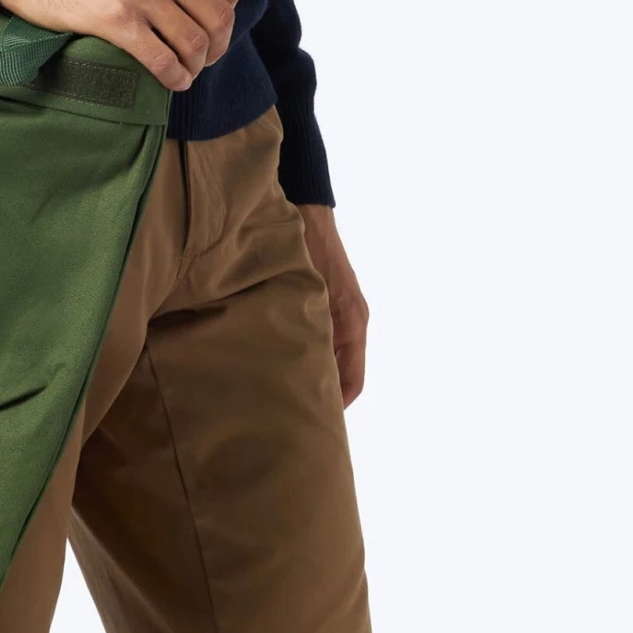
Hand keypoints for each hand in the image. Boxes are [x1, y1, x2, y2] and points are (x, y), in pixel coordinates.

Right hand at [0, 0, 253, 92]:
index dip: (228, 12)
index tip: (215, 25)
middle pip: (217, 17)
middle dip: (218, 44)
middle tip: (206, 56)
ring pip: (194, 42)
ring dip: (197, 64)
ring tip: (188, 70)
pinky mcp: (116, 21)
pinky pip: (162, 59)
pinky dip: (175, 77)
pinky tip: (173, 81)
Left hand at [297, 204, 368, 407]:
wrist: (306, 209)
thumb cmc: (305, 248)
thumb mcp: (306, 293)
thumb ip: (306, 328)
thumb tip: (299, 368)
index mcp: (352, 324)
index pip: (353, 381)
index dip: (337, 405)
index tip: (315, 423)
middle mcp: (351, 321)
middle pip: (344, 372)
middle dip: (323, 393)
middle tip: (292, 412)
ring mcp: (340, 310)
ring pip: (332, 355)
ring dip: (313, 371)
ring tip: (282, 389)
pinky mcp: (327, 300)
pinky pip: (323, 337)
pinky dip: (308, 351)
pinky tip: (279, 355)